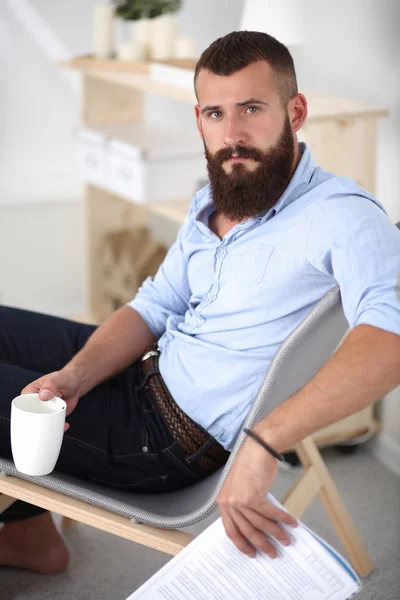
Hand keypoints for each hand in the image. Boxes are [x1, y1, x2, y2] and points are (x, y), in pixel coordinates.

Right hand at [21, 369, 80, 431]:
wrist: (76, 384)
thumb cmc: (64, 378)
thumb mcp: (57, 379)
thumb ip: (50, 385)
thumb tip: (43, 396)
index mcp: (28, 394)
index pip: (21, 407)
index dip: (27, 414)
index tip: (39, 415)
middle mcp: (34, 404)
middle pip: (29, 419)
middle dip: (38, 423)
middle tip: (51, 419)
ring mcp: (43, 411)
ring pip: (40, 424)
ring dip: (48, 426)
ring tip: (59, 421)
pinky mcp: (51, 417)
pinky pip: (51, 425)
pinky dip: (57, 427)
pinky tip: (64, 425)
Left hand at [217, 437, 297, 557]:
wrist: (257, 448)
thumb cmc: (250, 465)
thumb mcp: (241, 487)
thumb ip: (245, 506)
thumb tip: (260, 526)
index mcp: (223, 502)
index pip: (231, 530)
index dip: (242, 544)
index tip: (252, 553)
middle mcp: (229, 502)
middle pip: (246, 531)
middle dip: (261, 544)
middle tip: (272, 553)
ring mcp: (240, 500)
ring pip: (259, 524)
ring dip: (275, 533)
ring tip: (286, 540)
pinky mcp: (253, 496)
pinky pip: (270, 513)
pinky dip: (282, 519)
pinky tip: (291, 523)